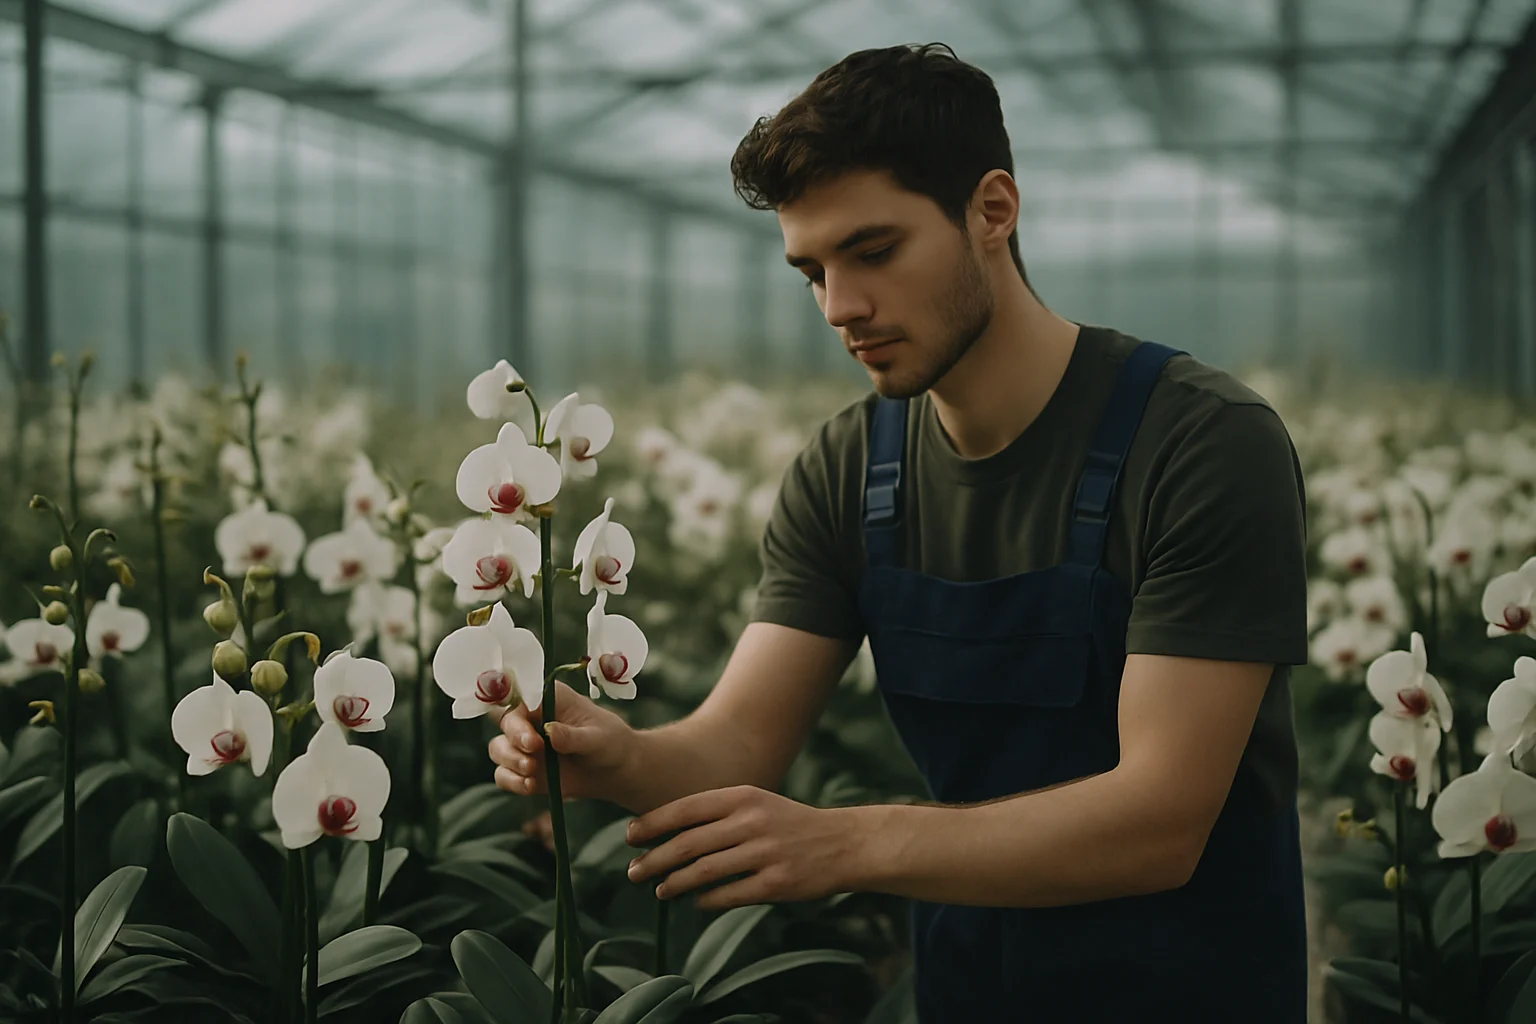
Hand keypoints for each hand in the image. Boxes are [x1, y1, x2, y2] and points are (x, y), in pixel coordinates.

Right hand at [488, 680, 635, 802]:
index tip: (532, 741)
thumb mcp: (597, 739)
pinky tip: (530, 787)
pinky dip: (512, 782)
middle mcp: (531, 718)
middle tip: (531, 762)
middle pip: (505, 725)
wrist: (613, 770)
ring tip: (531, 775)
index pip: (521, 701)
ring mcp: (524, 744)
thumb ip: (573, 736)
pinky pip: (505, 774)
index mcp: (549, 699)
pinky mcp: (523, 767)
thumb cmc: (608, 742)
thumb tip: (550, 731)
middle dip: (513, 746)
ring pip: (499, 749)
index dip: (519, 721)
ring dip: (510, 763)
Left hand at [624, 785, 854, 910]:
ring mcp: (764, 853)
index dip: (653, 823)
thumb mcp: (755, 804)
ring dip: (675, 883)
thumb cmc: (788, 823)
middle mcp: (751, 821)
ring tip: (659, 890)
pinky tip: (696, 902)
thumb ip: (717, 814)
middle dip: (654, 858)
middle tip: (632, 871)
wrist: (842, 843)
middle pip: (688, 843)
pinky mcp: (776, 883)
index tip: (630, 836)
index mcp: (743, 796)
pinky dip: (706, 900)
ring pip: (704, 871)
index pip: (685, 808)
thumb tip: (666, 833)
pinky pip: (729, 895)